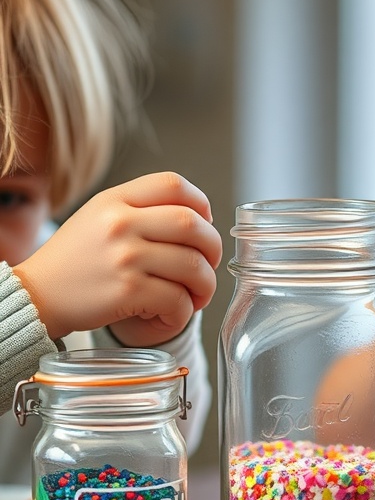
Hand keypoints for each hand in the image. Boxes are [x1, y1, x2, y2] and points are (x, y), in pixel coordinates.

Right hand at [13, 172, 222, 345]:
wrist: (37, 295)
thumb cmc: (74, 260)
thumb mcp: (98, 217)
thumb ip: (139, 210)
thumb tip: (198, 219)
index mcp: (115, 200)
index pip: (173, 185)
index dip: (202, 204)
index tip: (206, 224)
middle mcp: (121, 223)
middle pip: (193, 226)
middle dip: (213, 250)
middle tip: (207, 267)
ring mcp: (125, 257)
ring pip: (193, 267)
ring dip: (204, 287)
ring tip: (193, 297)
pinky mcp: (127, 292)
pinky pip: (177, 301)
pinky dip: (183, 313)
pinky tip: (170, 315)